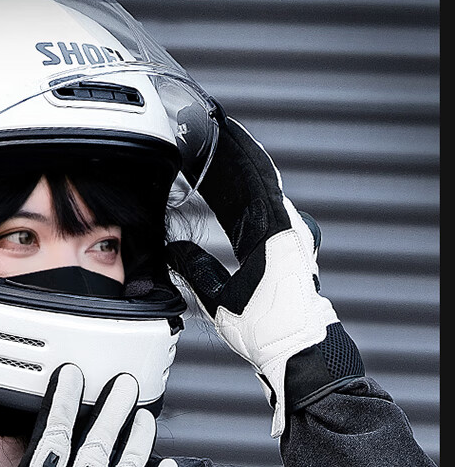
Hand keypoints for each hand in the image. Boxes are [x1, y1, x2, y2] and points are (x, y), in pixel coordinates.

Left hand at [168, 101, 363, 436]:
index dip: (215, 179)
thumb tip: (175, 250)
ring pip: (255, 174)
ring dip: (233, 147)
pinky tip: (231, 136)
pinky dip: (246, 159)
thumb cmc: (265, 333)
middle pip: (244, 181)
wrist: (292, 347)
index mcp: (261, 244)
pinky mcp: (283, 225)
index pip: (233, 202)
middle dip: (223, 153)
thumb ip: (200, 271)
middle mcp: (274, 229)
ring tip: (214, 119)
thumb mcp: (218, 299)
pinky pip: (263, 183)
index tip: (196, 159)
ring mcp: (282, 225)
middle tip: (203, 124)